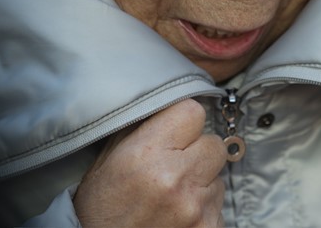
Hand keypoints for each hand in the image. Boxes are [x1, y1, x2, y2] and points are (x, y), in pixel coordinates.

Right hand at [74, 99, 226, 226]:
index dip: (185, 121)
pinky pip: (219, 206)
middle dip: (199, 152)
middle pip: (215, 144)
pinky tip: (178, 214)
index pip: (193, 112)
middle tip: (176, 166)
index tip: (177, 131)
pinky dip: (204, 209)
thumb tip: (171, 105)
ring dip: (202, 183)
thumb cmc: (102, 207)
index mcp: (147, 153)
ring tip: (172, 196)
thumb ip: (143, 128)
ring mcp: (194, 207)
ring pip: (219, 177)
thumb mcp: (109, 159)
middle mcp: (175, 179)